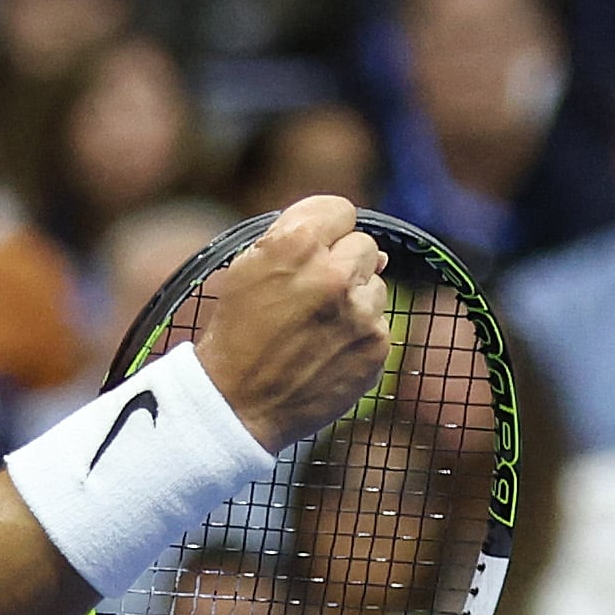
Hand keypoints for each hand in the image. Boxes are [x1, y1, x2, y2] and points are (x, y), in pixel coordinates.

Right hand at [189, 195, 390, 449]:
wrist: (237, 404)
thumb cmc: (237, 332)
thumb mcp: (247, 269)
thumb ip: (299, 240)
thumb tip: (371, 248)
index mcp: (295, 244)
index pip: (341, 210)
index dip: (326, 229)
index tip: (313, 251)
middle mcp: (333, 273)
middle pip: (364, 246)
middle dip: (341, 264)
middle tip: (311, 296)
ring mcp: (359, 312)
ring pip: (375, 285)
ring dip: (352, 300)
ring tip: (315, 327)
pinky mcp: (375, 346)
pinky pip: (377, 323)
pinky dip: (357, 334)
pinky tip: (326, 350)